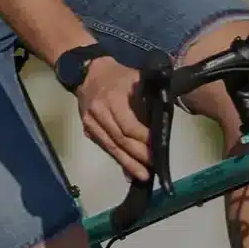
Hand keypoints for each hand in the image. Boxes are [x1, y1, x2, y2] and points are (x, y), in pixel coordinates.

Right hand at [76, 56, 152, 181]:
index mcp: (113, 98)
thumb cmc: (119, 76)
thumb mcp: (138, 79)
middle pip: (120, 139)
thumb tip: (161, 121)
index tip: (157, 149)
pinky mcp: (88, 129)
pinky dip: (117, 159)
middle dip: (137, 155)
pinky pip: (104, 147)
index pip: (128, 125)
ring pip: (111, 146)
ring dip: (128, 163)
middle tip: (153, 168)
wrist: (89, 72)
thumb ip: (149, 99)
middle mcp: (99, 112)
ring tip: (143, 176)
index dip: (143, 139)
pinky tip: (128, 172)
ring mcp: (90, 122)